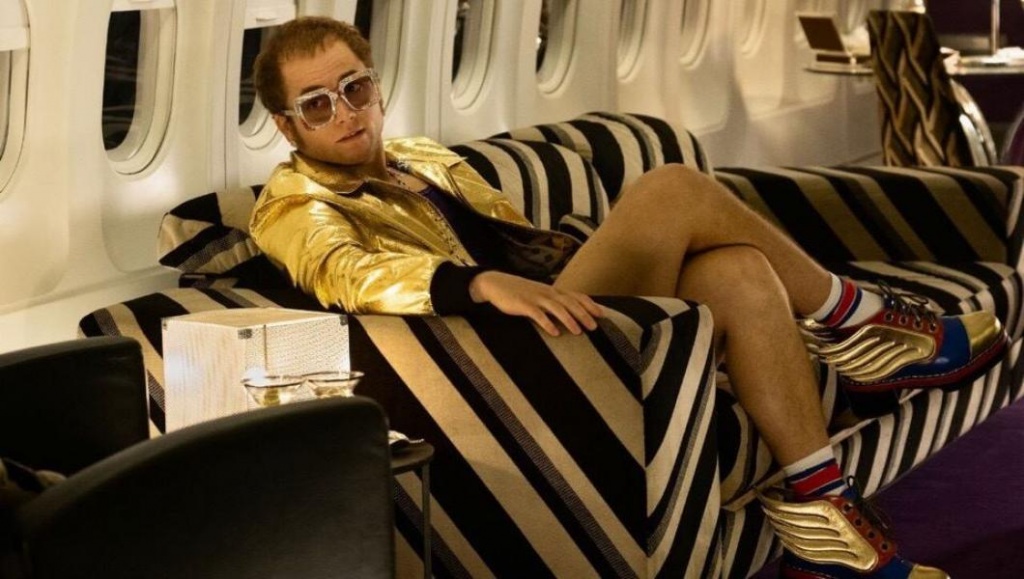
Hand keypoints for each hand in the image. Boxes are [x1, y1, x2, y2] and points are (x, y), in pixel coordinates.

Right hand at [468, 271, 603, 336]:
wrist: (497, 284)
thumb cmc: (521, 293)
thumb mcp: (540, 295)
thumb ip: (554, 302)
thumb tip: (571, 314)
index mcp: (553, 291)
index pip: (576, 296)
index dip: (590, 304)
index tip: (602, 314)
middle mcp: (548, 293)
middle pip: (570, 302)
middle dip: (584, 314)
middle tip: (595, 327)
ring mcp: (536, 298)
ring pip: (557, 308)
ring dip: (569, 320)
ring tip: (578, 332)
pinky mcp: (523, 305)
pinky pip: (537, 314)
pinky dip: (547, 323)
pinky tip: (554, 333)